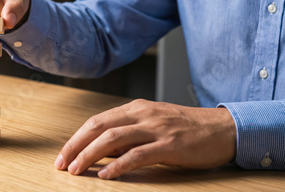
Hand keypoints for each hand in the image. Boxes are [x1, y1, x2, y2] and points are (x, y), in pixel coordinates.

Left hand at [54, 99, 235, 178]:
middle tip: (61, 164)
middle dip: (76, 146)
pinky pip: (138, 154)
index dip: (77, 138)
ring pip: (113, 139)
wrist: (223, 128)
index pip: (97, 121)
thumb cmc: (186, 128)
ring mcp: (156, 128)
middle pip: (99, 127)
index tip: (63, 154)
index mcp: (135, 108)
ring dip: (91, 155)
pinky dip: (119, 165)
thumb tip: (100, 150)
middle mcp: (142, 114)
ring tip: (77, 170)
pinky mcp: (169, 144)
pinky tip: (107, 175)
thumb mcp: (152, 124)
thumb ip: (127, 134)